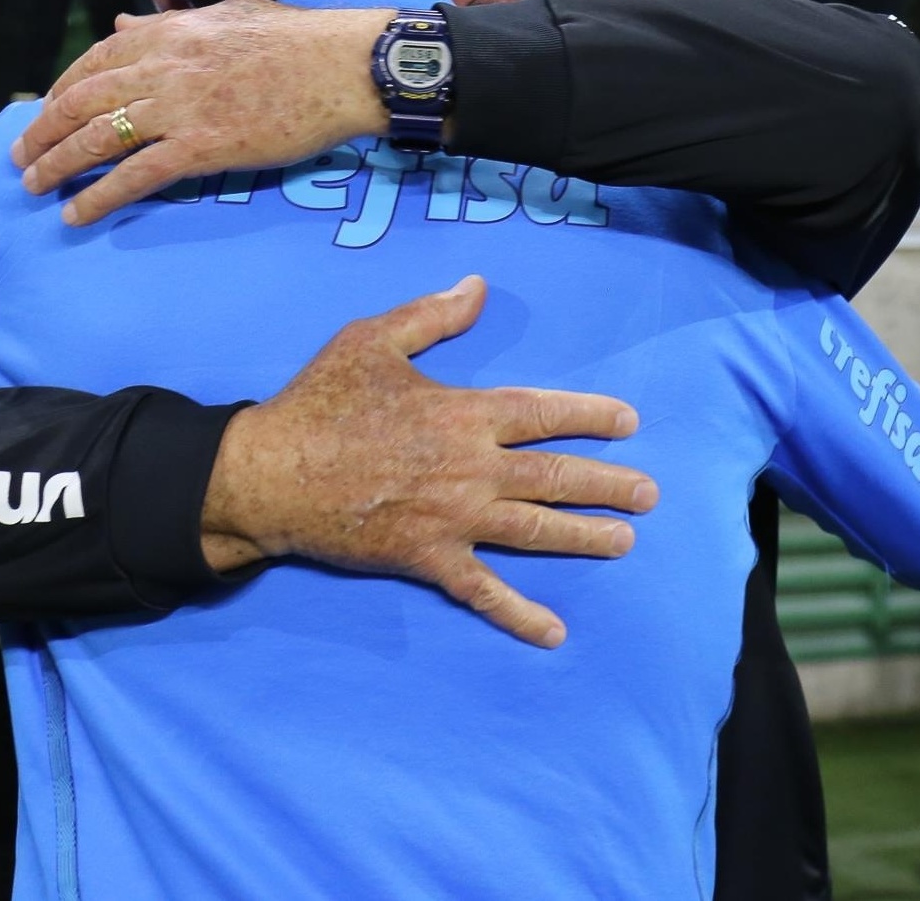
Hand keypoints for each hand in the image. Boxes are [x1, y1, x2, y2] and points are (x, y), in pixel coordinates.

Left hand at [13, 0, 388, 222]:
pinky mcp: (203, 147)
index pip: (95, 60)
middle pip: (81, 100)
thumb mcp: (227, 13)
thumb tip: (121, 22)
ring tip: (34, 187)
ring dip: (57, 164)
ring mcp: (181, 108)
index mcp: (170, 31)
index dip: (61, 88)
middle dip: (41, 130)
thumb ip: (170, 18)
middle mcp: (164, 67)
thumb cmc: (299, 40)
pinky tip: (76, 213)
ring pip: (97, 138)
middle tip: (20, 156)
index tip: (44, 111)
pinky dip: (98, 196)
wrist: (344, 66)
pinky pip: (135, 176)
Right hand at [201, 276, 654, 647]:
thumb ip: (431, 316)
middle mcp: (471, 467)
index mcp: (463, 412)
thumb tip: (478, 287)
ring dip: (584, 537)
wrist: (270, 474)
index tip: (627, 423)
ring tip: (624, 542)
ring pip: (535, 530)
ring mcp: (455, 518)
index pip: (544, 413)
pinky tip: (554, 633)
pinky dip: (520, 614)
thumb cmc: (320, 402)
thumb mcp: (372, 339)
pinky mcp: (429, 559)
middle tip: (648, 495)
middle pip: (555, 477)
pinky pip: (484, 591)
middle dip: (607, 485)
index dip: (590, 417)